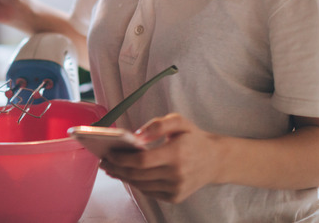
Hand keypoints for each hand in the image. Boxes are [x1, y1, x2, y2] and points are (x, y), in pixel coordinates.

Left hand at [99, 113, 223, 202]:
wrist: (215, 160)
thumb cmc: (193, 138)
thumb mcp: (180, 122)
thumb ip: (158, 125)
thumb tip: (137, 136)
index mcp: (177, 154)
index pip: (142, 161)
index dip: (122, 159)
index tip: (108, 153)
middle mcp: (177, 175)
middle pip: (137, 175)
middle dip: (116, 168)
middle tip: (103, 161)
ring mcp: (176, 188)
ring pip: (141, 185)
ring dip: (123, 177)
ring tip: (111, 168)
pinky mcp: (175, 197)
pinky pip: (148, 191)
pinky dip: (135, 183)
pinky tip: (126, 174)